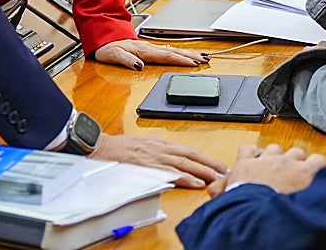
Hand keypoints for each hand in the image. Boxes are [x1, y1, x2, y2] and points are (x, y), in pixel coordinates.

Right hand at [92, 133, 226, 188]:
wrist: (100, 146)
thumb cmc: (119, 148)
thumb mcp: (143, 145)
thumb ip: (158, 151)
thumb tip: (173, 161)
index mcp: (161, 143)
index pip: (189, 150)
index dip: (206, 158)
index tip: (219, 165)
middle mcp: (161, 147)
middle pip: (192, 155)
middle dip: (211, 163)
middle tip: (226, 171)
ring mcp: (155, 156)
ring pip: (185, 162)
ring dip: (203, 170)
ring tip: (217, 178)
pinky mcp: (148, 165)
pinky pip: (170, 172)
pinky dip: (184, 177)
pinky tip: (195, 182)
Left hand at [93, 38, 206, 69]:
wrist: (103, 38)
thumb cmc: (107, 47)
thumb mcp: (114, 55)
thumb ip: (126, 60)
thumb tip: (139, 65)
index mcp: (144, 50)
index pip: (166, 56)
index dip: (181, 60)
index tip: (194, 64)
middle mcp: (150, 48)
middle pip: (175, 51)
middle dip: (191, 56)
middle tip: (206, 60)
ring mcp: (151, 47)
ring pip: (174, 49)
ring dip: (188, 53)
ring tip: (202, 56)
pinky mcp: (149, 49)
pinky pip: (168, 50)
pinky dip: (179, 52)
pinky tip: (185, 54)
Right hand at [210, 144, 325, 196]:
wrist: (258, 213)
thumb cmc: (243, 205)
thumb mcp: (227, 196)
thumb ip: (220, 188)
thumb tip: (213, 190)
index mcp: (247, 164)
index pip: (249, 151)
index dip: (256, 157)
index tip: (259, 164)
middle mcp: (267, 160)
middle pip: (275, 149)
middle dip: (279, 159)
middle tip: (282, 174)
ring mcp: (287, 163)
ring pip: (296, 152)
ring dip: (300, 163)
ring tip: (302, 176)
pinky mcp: (306, 171)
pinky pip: (318, 160)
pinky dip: (320, 168)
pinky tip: (320, 177)